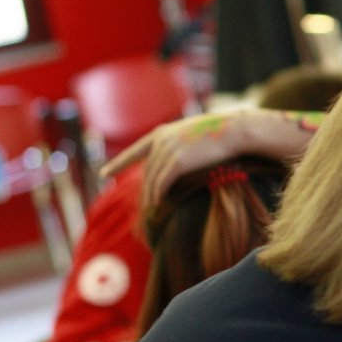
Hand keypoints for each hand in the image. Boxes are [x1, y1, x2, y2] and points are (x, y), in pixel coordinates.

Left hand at [102, 109, 321, 207]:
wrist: (236, 131)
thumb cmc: (223, 134)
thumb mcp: (196, 136)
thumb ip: (182, 147)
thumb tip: (179, 162)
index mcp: (163, 132)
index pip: (135, 150)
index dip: (119, 162)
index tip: (105, 173)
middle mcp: (161, 140)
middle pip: (146, 170)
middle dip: (143, 189)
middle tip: (142, 206)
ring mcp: (168, 150)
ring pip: (152, 179)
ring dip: (151, 196)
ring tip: (151, 210)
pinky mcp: (177, 162)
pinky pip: (162, 183)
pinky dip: (159, 195)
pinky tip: (158, 204)